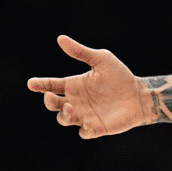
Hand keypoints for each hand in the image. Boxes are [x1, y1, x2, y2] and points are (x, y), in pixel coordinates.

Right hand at [27, 35, 147, 138]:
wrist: (139, 95)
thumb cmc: (120, 76)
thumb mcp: (102, 60)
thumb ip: (81, 52)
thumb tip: (60, 38)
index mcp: (74, 85)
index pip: (52, 85)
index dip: (40, 84)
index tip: (32, 83)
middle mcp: (75, 101)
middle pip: (53, 104)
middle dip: (48, 101)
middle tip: (51, 96)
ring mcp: (83, 115)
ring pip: (64, 119)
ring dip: (64, 115)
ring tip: (71, 107)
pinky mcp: (95, 128)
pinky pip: (83, 132)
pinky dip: (83, 130)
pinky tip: (88, 124)